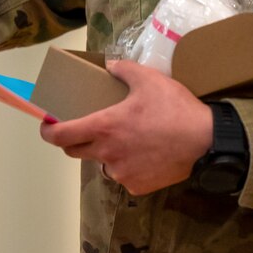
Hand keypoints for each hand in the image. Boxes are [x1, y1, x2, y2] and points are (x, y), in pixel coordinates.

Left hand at [38, 60, 215, 195]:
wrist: (205, 140)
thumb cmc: (174, 108)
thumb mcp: (149, 79)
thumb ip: (123, 70)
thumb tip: (110, 65)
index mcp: (104, 127)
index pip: (60, 136)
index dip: (48, 131)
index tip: (47, 125)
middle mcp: (107, 154)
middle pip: (74, 152)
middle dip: (73, 140)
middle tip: (86, 128)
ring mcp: (121, 173)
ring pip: (101, 164)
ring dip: (105, 153)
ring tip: (125, 141)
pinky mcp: (137, 187)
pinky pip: (124, 176)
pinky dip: (128, 166)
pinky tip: (145, 154)